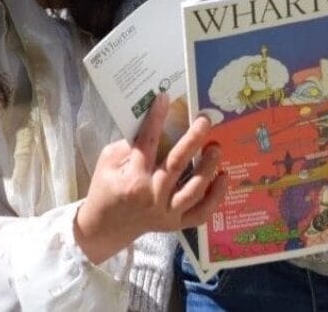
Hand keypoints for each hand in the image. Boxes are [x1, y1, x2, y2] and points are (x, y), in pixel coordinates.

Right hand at [74, 92, 226, 264]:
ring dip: (208, 167)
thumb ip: (129, 145)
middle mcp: (152, 195)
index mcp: (133, 178)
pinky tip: (224, 177)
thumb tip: (156, 123)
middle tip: (204, 121)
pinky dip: (216, 197)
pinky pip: (201, 212)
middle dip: (193, 140)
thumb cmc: (106, 190)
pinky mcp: (176, 224)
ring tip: (216, 147)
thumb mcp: (108, 163)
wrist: (103, 230)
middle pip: (177, 164)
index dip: (156, 118)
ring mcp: (166, 212)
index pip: (147, 142)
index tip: (165, 97)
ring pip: (193, 189)